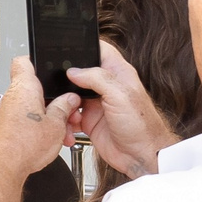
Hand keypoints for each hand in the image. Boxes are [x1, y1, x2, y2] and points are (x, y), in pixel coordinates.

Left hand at [0, 56, 79, 181]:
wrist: (4, 169)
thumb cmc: (23, 146)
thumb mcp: (56, 124)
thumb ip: (65, 107)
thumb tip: (69, 99)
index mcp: (24, 87)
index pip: (24, 61)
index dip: (37, 58)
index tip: (50, 63)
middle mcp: (13, 97)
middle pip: (37, 88)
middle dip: (55, 98)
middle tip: (68, 108)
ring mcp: (9, 112)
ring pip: (35, 106)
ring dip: (51, 116)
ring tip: (64, 130)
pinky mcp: (8, 126)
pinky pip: (28, 120)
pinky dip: (41, 126)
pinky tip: (53, 138)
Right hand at [67, 41, 175, 178]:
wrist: (141, 155)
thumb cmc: (142, 125)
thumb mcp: (120, 95)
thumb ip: (97, 78)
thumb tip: (74, 71)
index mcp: (117, 73)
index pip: (100, 50)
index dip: (84, 46)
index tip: (66, 50)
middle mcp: (105, 87)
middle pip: (78, 74)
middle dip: (65, 80)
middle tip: (60, 88)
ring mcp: (96, 104)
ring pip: (69, 96)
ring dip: (63, 105)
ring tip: (67, 113)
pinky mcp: (88, 121)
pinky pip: (69, 117)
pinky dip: (65, 122)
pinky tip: (69, 127)